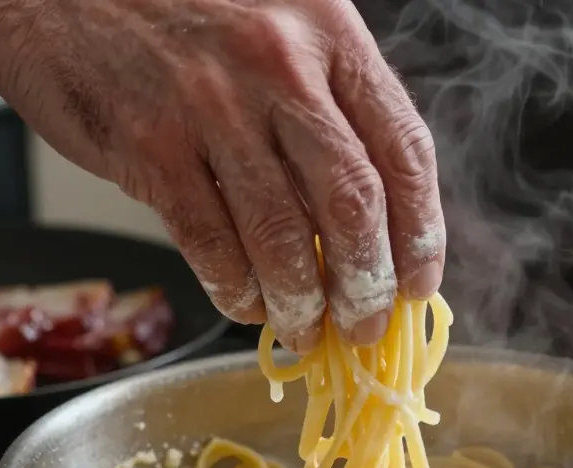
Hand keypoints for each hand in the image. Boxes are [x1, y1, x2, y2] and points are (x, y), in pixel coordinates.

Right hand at [0, 0, 443, 349]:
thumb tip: (368, 213)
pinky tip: (246, 303)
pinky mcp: (150, 147)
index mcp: (327, 31)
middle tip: (367, 324)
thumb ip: (327, 96)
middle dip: (369, 285)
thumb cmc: (175, 3)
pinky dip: (235, 289)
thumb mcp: (278, 16)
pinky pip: (209, 243)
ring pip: (282, 236)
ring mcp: (212, 108)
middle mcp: (279, 66)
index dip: (422, 233)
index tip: (420, 281)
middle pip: (353, 204)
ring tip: (306, 329)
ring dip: (302, 303)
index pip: (404, 149)